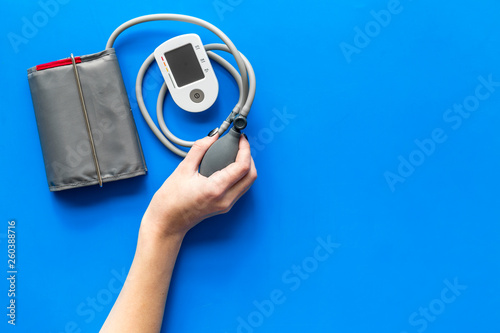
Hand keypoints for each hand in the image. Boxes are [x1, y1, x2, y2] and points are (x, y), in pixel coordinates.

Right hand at [141, 131, 256, 238]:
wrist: (167, 222)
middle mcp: (225, 199)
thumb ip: (200, 149)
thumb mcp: (183, 169)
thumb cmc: (170, 200)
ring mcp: (227, 204)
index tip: (241, 138)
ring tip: (236, 152)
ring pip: (248, 183)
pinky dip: (241, 175)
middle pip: (251, 175)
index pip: (242, 167)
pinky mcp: (225, 206)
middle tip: (240, 144)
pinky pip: (241, 188)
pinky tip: (231, 166)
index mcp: (215, 189)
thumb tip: (213, 136)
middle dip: (249, 157)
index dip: (245, 149)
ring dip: (247, 166)